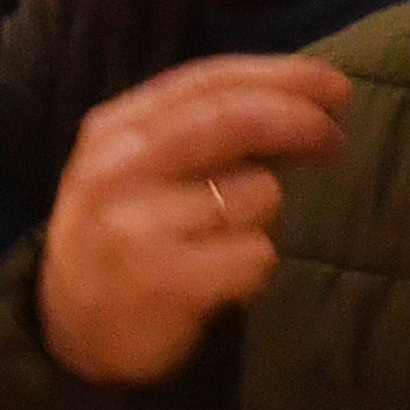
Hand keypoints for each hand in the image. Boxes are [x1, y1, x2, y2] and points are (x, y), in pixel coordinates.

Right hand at [37, 54, 350, 389]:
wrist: (74, 332)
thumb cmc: (129, 234)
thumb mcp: (144, 168)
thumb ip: (207, 128)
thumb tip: (310, 100)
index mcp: (114, 129)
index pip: (208, 80)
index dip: (281, 76)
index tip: (336, 87)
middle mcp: (118, 170)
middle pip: (234, 120)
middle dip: (301, 123)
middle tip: (335, 140)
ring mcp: (138, 227)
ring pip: (257, 193)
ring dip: (264, 217)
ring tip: (222, 242)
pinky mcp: (165, 282)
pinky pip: (257, 255)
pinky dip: (255, 268)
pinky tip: (219, 280)